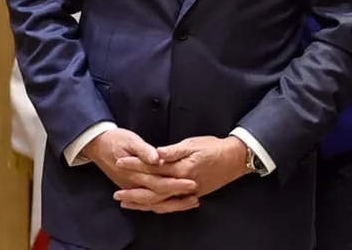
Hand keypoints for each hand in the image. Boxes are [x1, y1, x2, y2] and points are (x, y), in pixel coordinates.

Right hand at [84, 128, 199, 212]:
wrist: (97, 145)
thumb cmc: (116, 140)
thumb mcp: (131, 140)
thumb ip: (145, 150)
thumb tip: (156, 158)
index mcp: (136, 172)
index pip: (159, 182)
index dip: (176, 184)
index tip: (192, 183)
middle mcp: (134, 184)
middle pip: (159, 195)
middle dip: (178, 198)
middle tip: (196, 198)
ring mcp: (132, 188)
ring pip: (154, 203)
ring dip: (172, 205)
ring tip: (191, 203)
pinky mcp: (132, 188)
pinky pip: (149, 201)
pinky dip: (163, 204)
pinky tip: (175, 203)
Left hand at [115, 136, 249, 205]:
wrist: (234, 159)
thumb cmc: (214, 147)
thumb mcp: (193, 143)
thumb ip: (172, 151)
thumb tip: (154, 154)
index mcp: (181, 168)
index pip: (153, 168)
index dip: (135, 165)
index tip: (120, 163)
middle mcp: (182, 183)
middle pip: (153, 189)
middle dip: (133, 190)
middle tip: (116, 192)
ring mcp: (187, 193)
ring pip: (160, 202)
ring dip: (142, 203)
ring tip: (126, 203)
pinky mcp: (191, 196)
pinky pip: (171, 206)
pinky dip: (158, 207)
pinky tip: (148, 207)